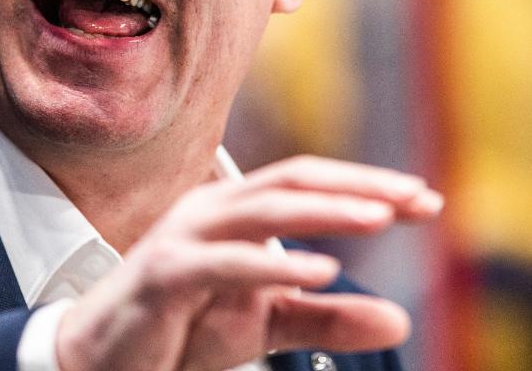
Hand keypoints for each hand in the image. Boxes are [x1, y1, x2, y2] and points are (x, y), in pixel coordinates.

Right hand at [55, 154, 443, 370]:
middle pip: (294, 179)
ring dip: (325, 210)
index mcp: (236, 210)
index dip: (366, 186)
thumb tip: (399, 320)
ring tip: (381, 218)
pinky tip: (321, 271)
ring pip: (263, 207)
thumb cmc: (182, 328)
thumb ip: (327, 318)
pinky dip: (273, 263)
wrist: (104, 360)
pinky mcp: (165, 274)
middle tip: (417, 199)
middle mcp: (212, 209)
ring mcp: (185, 237)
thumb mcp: (265, 324)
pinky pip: (225, 262)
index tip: (426, 201)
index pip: (309, 182)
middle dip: (359, 186)